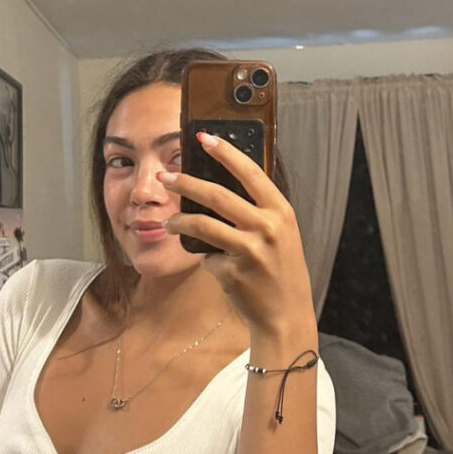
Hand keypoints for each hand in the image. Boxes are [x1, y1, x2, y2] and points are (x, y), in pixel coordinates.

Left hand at [159, 132, 314, 335]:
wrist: (286, 314)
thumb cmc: (282, 271)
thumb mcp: (281, 234)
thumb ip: (258, 211)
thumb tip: (218, 189)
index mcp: (281, 211)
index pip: (250, 172)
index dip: (225, 152)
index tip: (203, 138)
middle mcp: (268, 227)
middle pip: (218, 195)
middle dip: (186, 182)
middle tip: (166, 178)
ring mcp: (250, 250)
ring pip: (203, 224)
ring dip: (179, 220)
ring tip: (168, 221)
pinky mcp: (234, 271)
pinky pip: (207, 256)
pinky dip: (205, 258)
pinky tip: (212, 265)